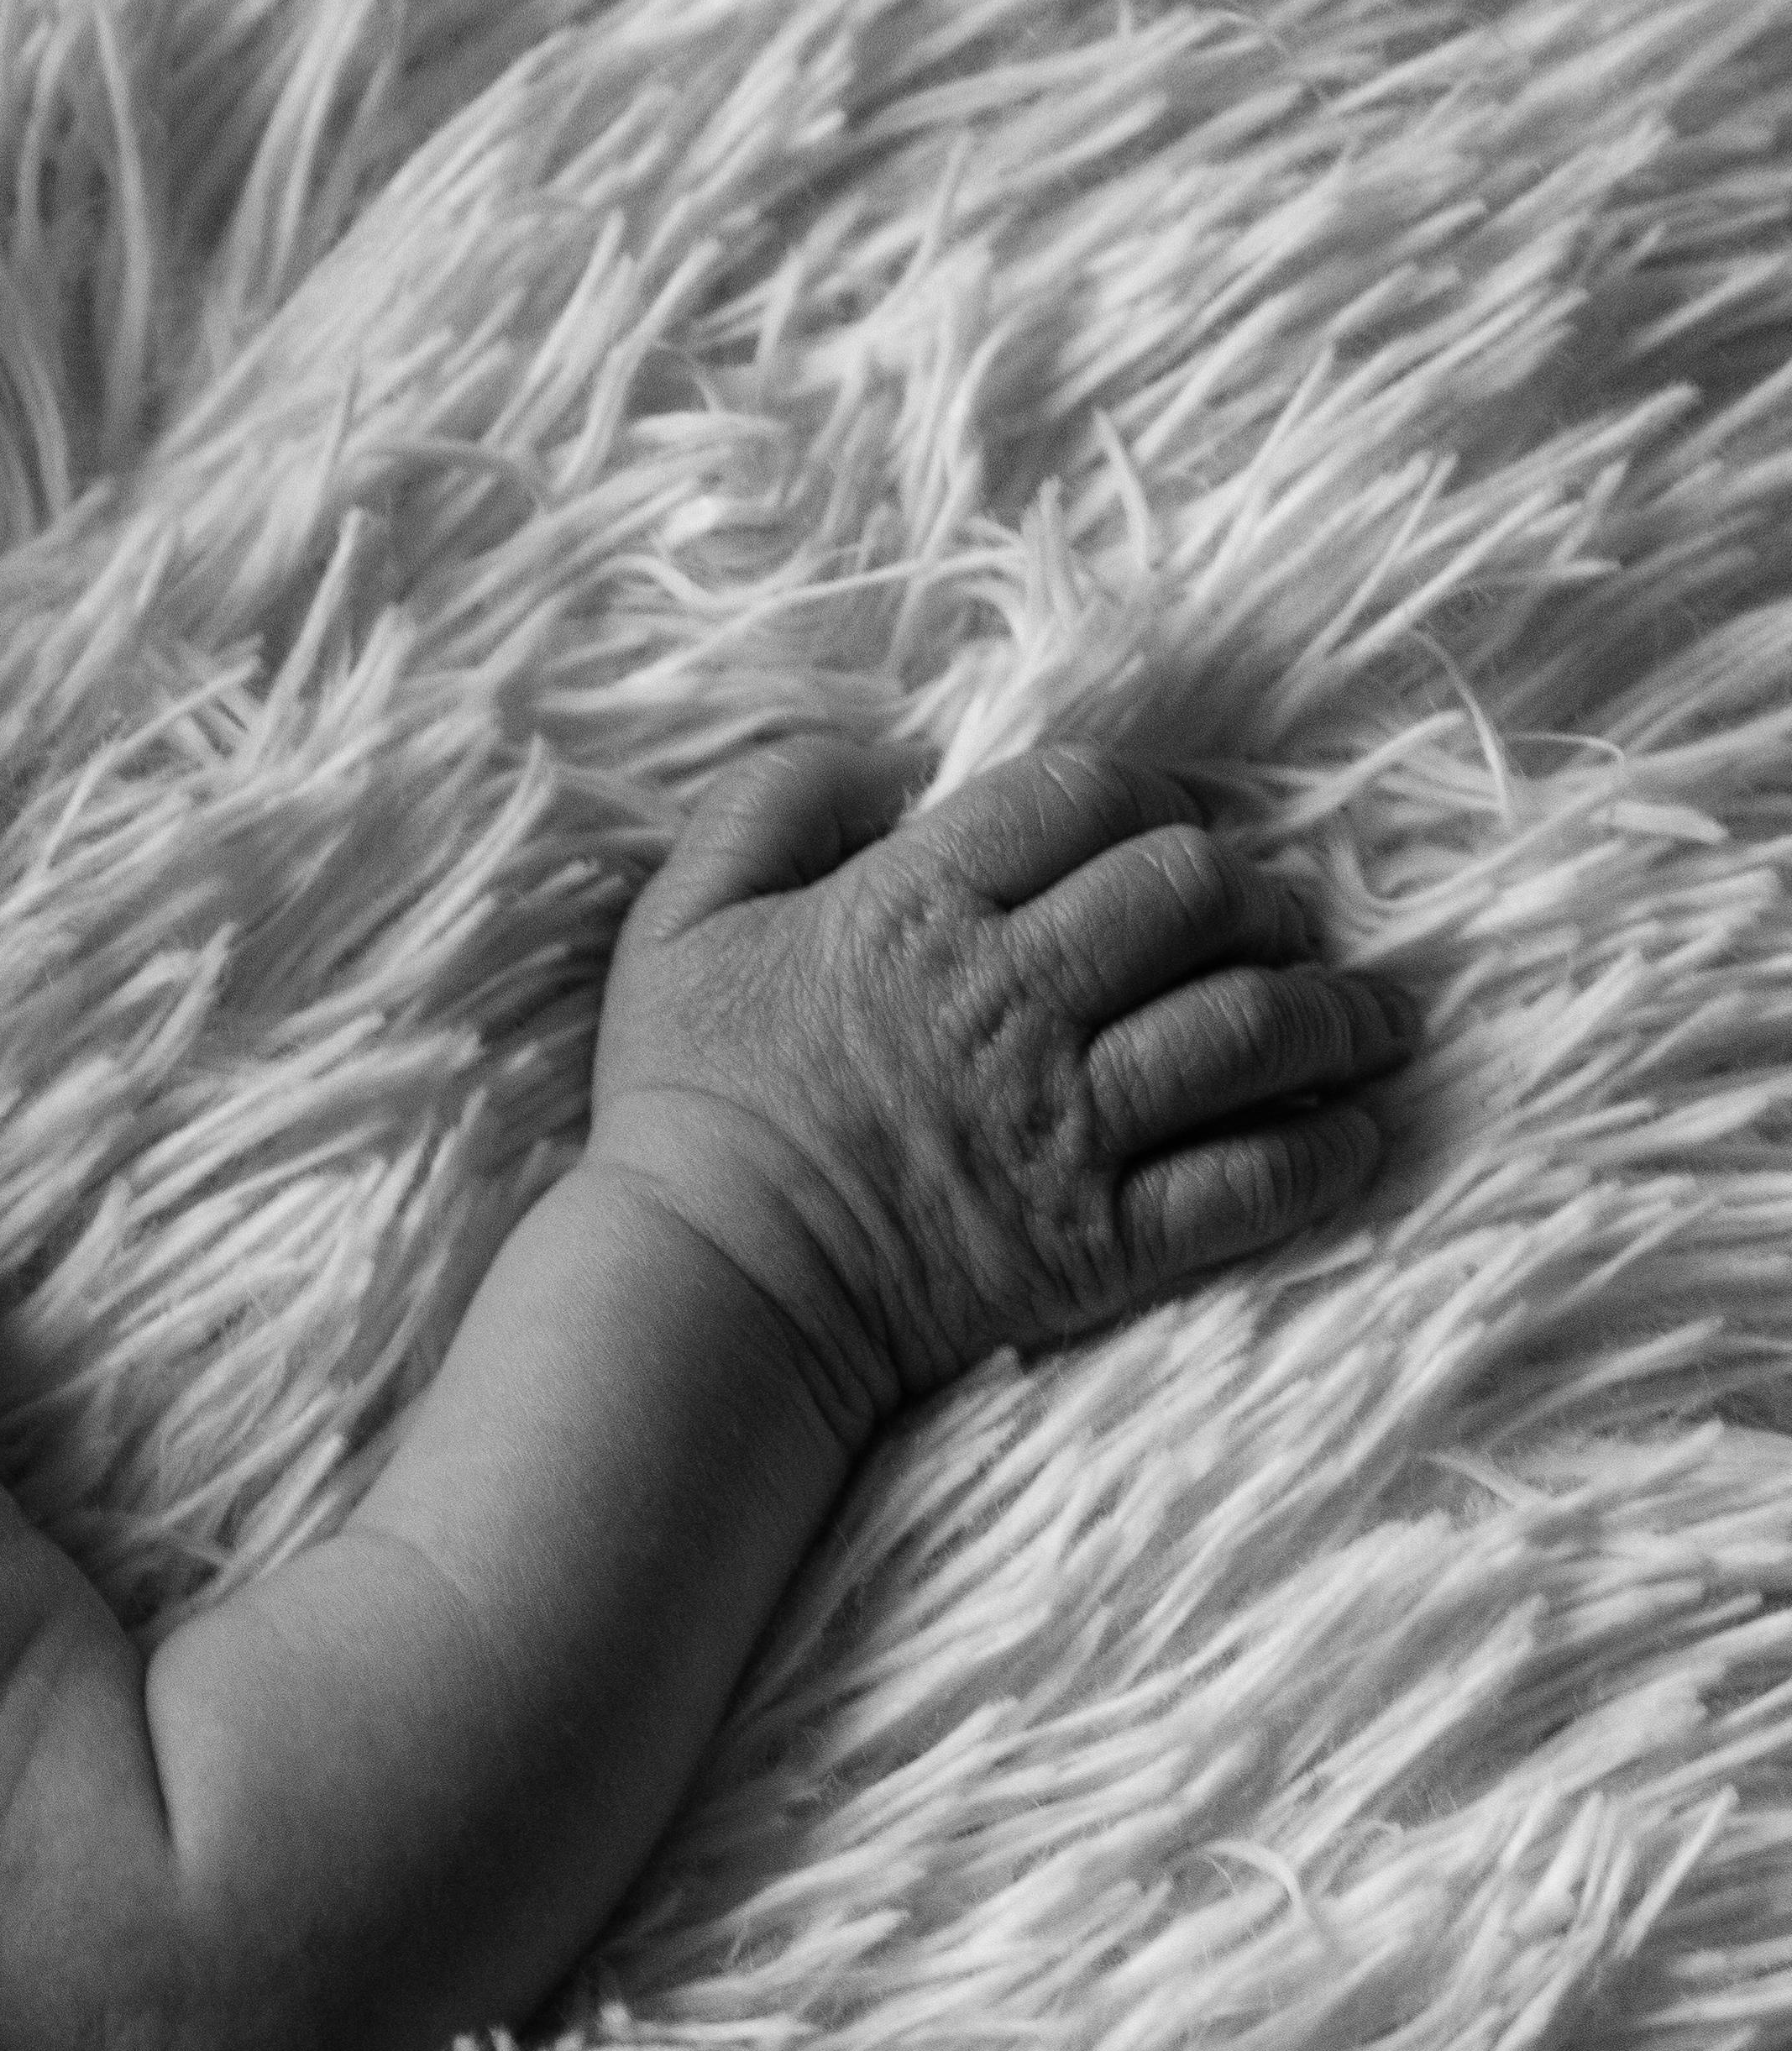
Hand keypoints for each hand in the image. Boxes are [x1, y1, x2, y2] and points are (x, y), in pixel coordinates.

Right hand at [588, 737, 1421, 1449]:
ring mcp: (1064, 1128)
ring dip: (1334, 1012)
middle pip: (1194, 895)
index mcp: (918, 909)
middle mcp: (1010, 1002)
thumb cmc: (685, 1110)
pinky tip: (1354, 1133)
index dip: (1152, 796)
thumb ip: (773, 802)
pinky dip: (1322, 1155)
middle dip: (1259, 892)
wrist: (701, 1295)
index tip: (1176, 826)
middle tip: (1276, 918)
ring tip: (1368, 1017)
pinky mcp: (1096, 1245)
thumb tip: (882, 755)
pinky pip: (1248, 1186)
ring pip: (1250, 1029)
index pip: (1085, 798)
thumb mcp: (682, 920)